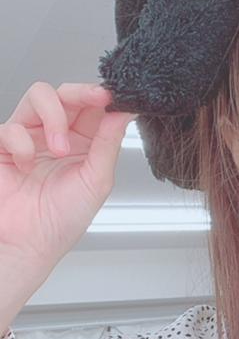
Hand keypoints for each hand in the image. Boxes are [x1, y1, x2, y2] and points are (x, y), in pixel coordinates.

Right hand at [0, 82, 135, 276]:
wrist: (28, 245)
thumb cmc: (62, 221)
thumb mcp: (97, 180)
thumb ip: (109, 143)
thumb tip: (126, 112)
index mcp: (86, 144)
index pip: (94, 107)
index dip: (104, 95)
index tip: (116, 93)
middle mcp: (58, 136)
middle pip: (67, 93)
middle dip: (82, 92)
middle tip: (97, 98)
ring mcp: (30, 138)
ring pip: (39, 96)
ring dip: (54, 116)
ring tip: (60, 150)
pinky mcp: (3, 146)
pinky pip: (11, 126)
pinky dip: (22, 143)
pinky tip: (28, 165)